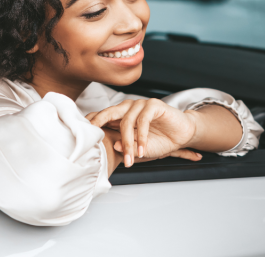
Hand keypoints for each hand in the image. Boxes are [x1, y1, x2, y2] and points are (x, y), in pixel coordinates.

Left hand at [87, 99, 201, 166]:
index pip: (102, 116)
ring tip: (130, 159)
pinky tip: (142, 149)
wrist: (181, 135)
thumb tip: (115, 145)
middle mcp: (129, 108)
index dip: (92, 124)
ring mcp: (141, 105)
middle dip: (99, 125)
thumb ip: (126, 146)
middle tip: (93, 139)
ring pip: (126, 121)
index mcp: (121, 116)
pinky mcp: (153, 105)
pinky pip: (143, 120)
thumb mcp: (138, 148)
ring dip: (128, 143)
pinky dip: (141, 137)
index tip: (82, 137)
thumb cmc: (159, 140)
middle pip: (108, 113)